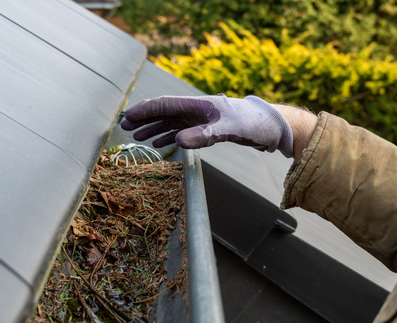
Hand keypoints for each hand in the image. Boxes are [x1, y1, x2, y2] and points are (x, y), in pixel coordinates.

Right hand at [120, 95, 294, 157]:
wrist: (272, 126)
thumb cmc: (253, 123)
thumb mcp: (229, 130)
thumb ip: (203, 135)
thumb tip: (177, 142)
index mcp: (198, 104)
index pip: (165, 105)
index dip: (144, 111)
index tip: (128, 118)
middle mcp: (196, 109)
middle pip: (163, 112)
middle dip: (144, 119)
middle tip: (124, 127)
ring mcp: (201, 118)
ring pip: (170, 121)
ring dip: (154, 128)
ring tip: (137, 136)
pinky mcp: (207, 128)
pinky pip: (181, 130)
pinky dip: (168, 136)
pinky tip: (159, 144)